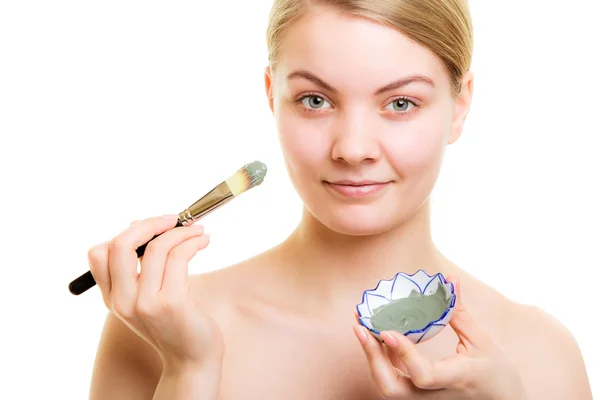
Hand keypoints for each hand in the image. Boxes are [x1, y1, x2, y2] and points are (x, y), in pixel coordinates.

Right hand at [88, 215, 223, 371]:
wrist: (191, 359)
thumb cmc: (175, 323)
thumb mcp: (148, 296)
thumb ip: (140, 265)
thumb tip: (138, 222)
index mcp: (112, 298)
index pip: (98, 254)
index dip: (126, 233)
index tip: (152, 227)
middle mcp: (122, 301)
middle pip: (121, 244)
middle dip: (150, 223)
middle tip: (174, 219)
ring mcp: (145, 303)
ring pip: (156, 247)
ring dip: (182, 232)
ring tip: (198, 231)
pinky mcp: (171, 303)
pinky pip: (178, 257)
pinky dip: (192, 242)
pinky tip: (203, 241)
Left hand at [353, 276, 527, 399]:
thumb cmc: (497, 374)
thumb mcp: (483, 341)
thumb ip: (459, 313)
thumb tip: (449, 280)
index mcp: (456, 379)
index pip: (423, 375)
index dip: (403, 354)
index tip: (387, 332)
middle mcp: (435, 397)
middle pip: (392, 389)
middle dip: (372, 358)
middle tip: (360, 327)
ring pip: (388, 388)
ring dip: (372, 358)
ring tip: (362, 327)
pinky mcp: (418, 399)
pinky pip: (393, 382)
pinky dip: (382, 360)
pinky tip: (377, 336)